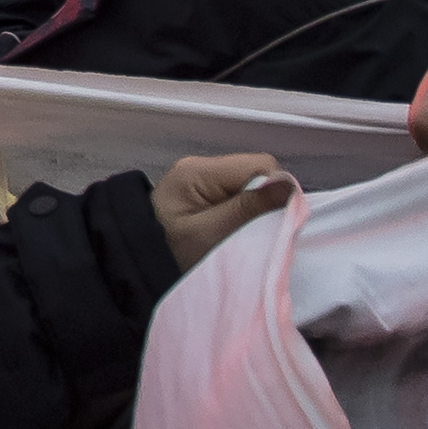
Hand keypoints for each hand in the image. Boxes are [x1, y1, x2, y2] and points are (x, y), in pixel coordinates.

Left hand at [150, 152, 296, 270]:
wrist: (138, 263)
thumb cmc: (170, 252)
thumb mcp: (210, 235)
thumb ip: (248, 209)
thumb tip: (290, 186)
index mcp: (198, 171)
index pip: (259, 165)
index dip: (276, 191)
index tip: (277, 222)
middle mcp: (202, 167)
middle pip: (257, 172)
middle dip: (267, 201)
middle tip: (259, 232)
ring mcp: (204, 178)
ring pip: (252, 184)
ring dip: (257, 208)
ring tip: (246, 233)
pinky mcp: (207, 192)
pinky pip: (240, 194)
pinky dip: (246, 212)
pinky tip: (238, 230)